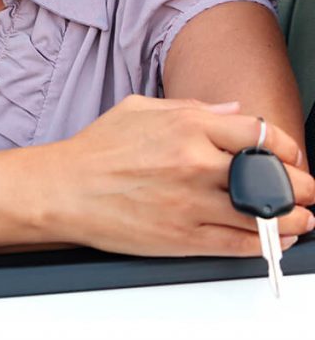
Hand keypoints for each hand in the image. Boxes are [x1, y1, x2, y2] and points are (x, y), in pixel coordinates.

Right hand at [53, 95, 314, 256]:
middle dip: (298, 184)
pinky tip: (275, 238)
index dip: (285, 147)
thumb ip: (192, 108)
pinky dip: (267, 244)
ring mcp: (191, 203)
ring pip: (264, 215)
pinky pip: (241, 245)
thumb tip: (233, 112)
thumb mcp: (139, 109)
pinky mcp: (183, 238)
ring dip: (293, 218)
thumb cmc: (96, 150)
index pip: (262, 134)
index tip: (288, 156)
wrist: (63, 190)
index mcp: (187, 126)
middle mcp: (194, 163)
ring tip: (300, 217)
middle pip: (274, 176)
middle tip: (305, 189)